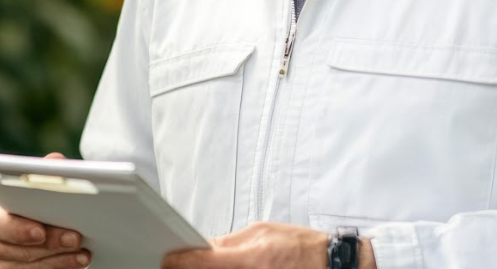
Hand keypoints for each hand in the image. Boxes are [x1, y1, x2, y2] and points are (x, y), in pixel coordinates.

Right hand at [0, 152, 90, 267]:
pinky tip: (77, 262)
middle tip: (75, 238)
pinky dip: (59, 268)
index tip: (39, 231)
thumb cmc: (35, 209)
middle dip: (49, 243)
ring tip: (83, 251)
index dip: (15, 228)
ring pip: (27, 266)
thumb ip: (44, 175)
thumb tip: (55, 161)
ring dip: (59, 259)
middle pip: (15, 249)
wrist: (39, 238)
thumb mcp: (38, 191)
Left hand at [161, 222, 335, 268]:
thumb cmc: (300, 247)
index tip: (167, 259)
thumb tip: (204, 246)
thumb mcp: (262, 231)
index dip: (178, 261)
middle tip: (179, 263)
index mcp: (249, 259)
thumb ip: (230, 241)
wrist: (329, 264)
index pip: (201, 262)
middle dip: (192, 268)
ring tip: (210, 263)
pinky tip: (231, 268)